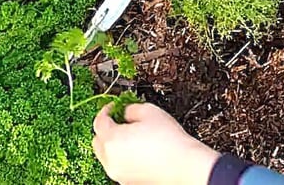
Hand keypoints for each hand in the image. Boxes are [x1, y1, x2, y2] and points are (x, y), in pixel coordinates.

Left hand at [93, 103, 219, 184]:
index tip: (114, 106)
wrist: (185, 167)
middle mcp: (111, 159)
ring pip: (107, 156)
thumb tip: (126, 113)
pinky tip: (138, 151)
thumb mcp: (150, 111)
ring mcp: (118, 173)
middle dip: (106, 129)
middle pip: (98, 141)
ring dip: (113, 144)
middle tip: (119, 120)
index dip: (106, 110)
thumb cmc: (169, 142)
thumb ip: (131, 109)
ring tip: (131, 136)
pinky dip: (122, 158)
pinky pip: (119, 166)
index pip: (99, 121)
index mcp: (112, 140)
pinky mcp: (128, 182)